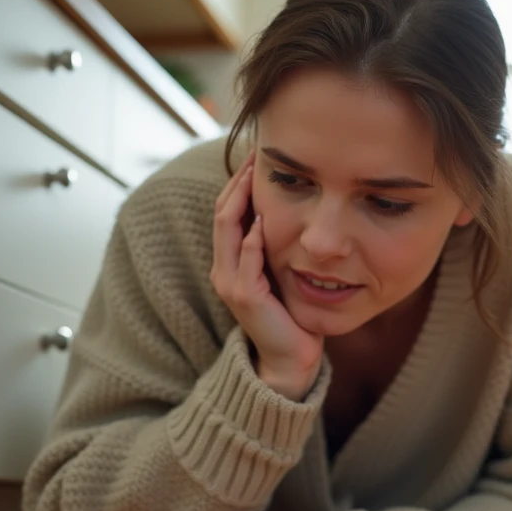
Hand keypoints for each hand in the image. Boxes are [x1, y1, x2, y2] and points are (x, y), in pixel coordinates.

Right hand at [210, 150, 324, 399]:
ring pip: (227, 231)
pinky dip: (252, 239)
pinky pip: (246, 261)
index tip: (255, 156)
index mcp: (229, 262)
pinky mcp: (246, 298)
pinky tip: (262, 219)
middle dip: (237, 182)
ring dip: (241, 200)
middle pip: (222, 214)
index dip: (237, 183)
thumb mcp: (279, 274)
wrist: (289, 358)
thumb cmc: (288, 315)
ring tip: (254, 174)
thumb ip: (275, 248)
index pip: (226, 212)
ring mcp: (231, 284)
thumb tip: (286, 213)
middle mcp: (224, 270)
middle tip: (253, 153)